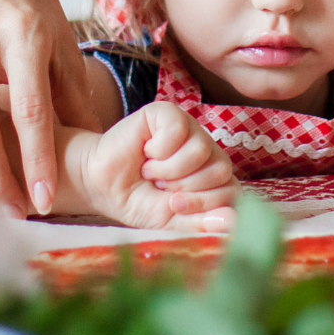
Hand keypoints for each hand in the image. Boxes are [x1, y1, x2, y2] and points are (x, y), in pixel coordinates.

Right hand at [71, 102, 240, 233]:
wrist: (100, 184)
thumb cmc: (138, 201)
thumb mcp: (172, 221)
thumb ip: (202, 222)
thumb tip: (233, 221)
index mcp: (213, 176)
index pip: (232, 191)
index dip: (204, 204)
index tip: (174, 205)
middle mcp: (206, 150)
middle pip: (221, 170)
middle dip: (186, 187)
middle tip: (161, 186)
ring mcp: (189, 128)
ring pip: (201, 150)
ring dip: (168, 169)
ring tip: (151, 170)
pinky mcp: (168, 112)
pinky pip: (178, 131)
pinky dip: (158, 149)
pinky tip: (146, 152)